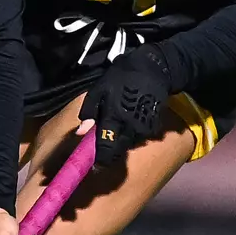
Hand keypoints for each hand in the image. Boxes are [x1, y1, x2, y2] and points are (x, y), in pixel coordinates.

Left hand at [78, 44, 172, 166]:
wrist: (153, 69)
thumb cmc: (121, 78)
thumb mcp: (98, 89)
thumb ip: (89, 112)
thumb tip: (81, 132)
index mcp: (114, 118)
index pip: (107, 149)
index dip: (100, 160)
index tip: (94, 164)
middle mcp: (130, 127)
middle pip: (119, 151)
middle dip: (110, 151)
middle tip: (104, 142)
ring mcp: (144, 128)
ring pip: (130, 144)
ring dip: (122, 140)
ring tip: (118, 125)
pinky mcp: (154, 127)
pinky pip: (140, 137)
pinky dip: (133, 133)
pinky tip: (131, 119)